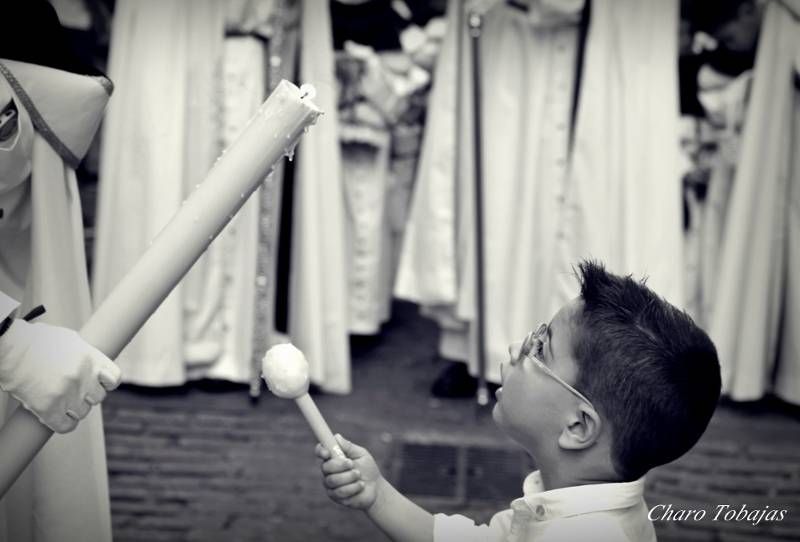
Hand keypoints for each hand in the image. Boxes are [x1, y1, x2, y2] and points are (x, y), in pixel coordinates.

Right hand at [0, 319, 121, 432]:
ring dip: (74, 409)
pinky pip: (66, 426)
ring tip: (62, 401)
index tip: (99, 383)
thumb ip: (87, 355)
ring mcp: (67, 394)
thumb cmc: (36, 341)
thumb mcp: (71, 340)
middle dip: (87, 396)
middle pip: (98, 398)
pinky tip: (57, 417)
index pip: (114, 379)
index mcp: (91, 358)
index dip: (107, 383)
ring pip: (83, 412)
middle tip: (74, 392)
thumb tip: (95, 366)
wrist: (10, 347)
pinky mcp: (48, 408)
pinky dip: (63, 424)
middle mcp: (83, 377)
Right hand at [316, 434, 382, 510]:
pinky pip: (340, 492)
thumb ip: (349, 447)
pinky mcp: (335, 497)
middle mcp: (328, 471)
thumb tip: (337, 437)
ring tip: (359, 475)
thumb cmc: (367, 468)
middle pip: (325, 467)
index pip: (320, 452)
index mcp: (333, 458)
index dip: (320, 451)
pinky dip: (353, 487)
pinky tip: (360, 485)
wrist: (376, 488)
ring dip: (348, 477)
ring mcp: (330, 485)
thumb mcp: (361, 455)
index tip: (327, 453)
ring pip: (332, 480)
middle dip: (340, 465)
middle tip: (352, 464)